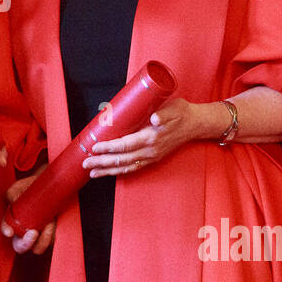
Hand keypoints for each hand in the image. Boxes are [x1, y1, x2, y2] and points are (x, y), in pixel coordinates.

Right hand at [0, 168, 53, 254]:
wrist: (53, 186)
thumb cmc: (33, 187)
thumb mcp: (21, 186)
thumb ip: (13, 192)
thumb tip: (13, 202)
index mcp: (12, 219)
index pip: (6, 228)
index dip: (6, 230)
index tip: (10, 231)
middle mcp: (23, 230)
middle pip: (20, 246)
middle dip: (25, 243)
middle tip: (33, 232)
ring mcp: (37, 234)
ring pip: (37, 248)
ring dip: (42, 239)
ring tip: (48, 223)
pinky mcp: (50, 235)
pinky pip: (49, 242)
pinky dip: (51, 236)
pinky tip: (52, 222)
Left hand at [82, 96, 212, 177]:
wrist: (195, 124)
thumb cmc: (181, 113)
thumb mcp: (173, 109)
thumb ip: (163, 114)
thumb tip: (155, 119)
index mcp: (151, 137)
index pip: (125, 145)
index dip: (108, 147)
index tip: (94, 147)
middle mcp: (150, 150)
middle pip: (121, 159)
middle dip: (102, 162)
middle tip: (86, 163)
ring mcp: (151, 156)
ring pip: (126, 167)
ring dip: (108, 170)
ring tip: (93, 173)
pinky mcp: (152, 158)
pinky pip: (133, 168)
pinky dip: (120, 171)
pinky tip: (109, 172)